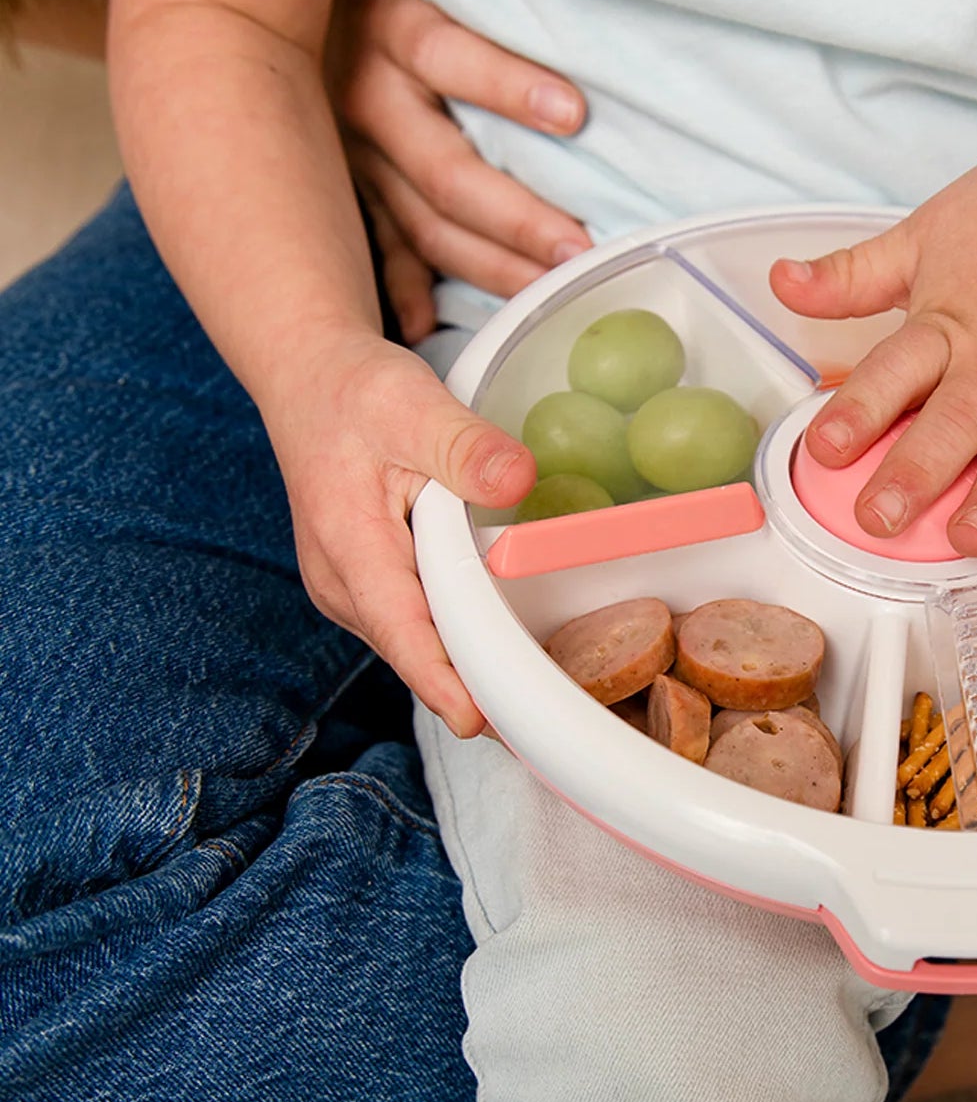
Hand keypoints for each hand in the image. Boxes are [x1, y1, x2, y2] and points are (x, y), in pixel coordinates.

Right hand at [264, 331, 534, 736]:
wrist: (309, 379)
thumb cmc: (355, 391)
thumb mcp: (413, 403)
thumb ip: (466, 446)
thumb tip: (518, 480)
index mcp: (348, 543)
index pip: (400, 629)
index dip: (442, 679)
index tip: (481, 722)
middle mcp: (341, 582)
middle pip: (415, 649)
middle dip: (474, 685)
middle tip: (543, 722)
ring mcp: (350, 588)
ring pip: (415, 640)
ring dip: (467, 664)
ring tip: (538, 694)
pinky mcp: (367, 583)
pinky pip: (415, 621)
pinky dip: (456, 635)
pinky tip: (504, 644)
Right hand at [334, 0, 592, 341]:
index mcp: (387, 24)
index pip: (448, 53)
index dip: (508, 84)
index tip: (576, 114)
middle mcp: (362, 93)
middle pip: (443, 165)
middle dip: (515, 213)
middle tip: (578, 248)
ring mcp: (350, 150)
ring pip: (421, 219)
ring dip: (485, 261)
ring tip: (548, 291)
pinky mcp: (344, 182)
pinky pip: (377, 244)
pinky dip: (401, 285)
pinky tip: (428, 324)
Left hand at [770, 133, 976, 557]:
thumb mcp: (917, 238)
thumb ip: (849, 277)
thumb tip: (780, 282)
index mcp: (944, 321)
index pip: (891, 371)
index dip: (857, 410)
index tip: (825, 449)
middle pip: (956, 418)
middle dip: (917, 472)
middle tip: (882, 519)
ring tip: (971, 536)